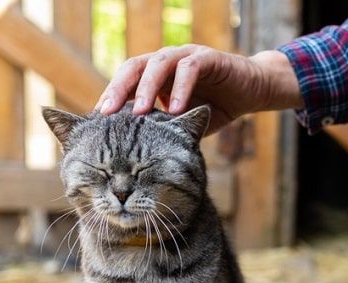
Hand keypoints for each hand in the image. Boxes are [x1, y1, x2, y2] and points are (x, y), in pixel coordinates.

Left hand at [95, 45, 301, 134]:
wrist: (252, 91)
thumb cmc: (213, 108)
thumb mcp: (180, 124)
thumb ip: (160, 131)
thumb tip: (133, 160)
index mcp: (155, 76)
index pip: (126, 81)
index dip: (110, 97)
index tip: (95, 122)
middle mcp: (166, 62)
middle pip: (134, 67)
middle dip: (118, 89)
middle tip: (106, 113)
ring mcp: (186, 57)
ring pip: (159, 64)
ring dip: (147, 88)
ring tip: (138, 113)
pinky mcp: (209, 58)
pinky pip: (190, 69)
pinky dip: (180, 88)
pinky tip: (174, 109)